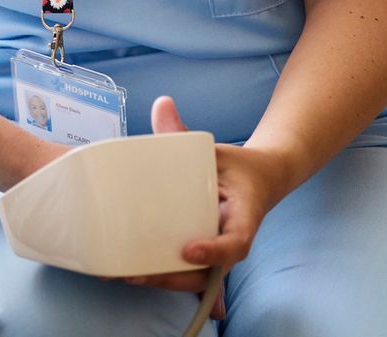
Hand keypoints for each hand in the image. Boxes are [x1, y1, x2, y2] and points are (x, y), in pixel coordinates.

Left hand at [121, 96, 294, 319]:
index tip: (188, 249)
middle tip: (140, 273)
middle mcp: (232, 239)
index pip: (237, 241)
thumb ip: (184, 133)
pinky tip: (131, 276)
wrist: (259, 180)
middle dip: (175, 278)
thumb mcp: (215, 149)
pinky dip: (165, 278)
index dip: (215, 251)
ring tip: (127, 276)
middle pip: (210, 273)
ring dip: (164, 282)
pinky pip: (188, 274)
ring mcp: (219, 251)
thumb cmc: (234, 166)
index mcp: (243, 215)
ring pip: (197, 279)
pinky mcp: (206, 255)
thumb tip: (161, 103)